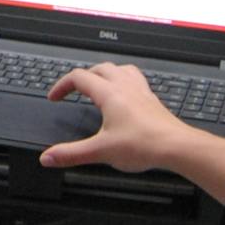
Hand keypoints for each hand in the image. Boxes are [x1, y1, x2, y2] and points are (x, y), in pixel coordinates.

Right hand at [38, 63, 188, 171]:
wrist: (176, 146)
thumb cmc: (144, 145)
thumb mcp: (101, 151)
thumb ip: (71, 154)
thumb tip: (48, 156)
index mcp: (109, 94)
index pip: (78, 77)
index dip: (62, 86)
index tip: (55, 97)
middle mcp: (125, 87)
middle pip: (99, 68)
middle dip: (82, 77)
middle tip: (74, 90)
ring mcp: (141, 91)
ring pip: (120, 69)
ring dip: (105, 73)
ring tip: (99, 84)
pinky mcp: (152, 100)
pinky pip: (136, 80)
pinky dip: (125, 81)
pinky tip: (126, 96)